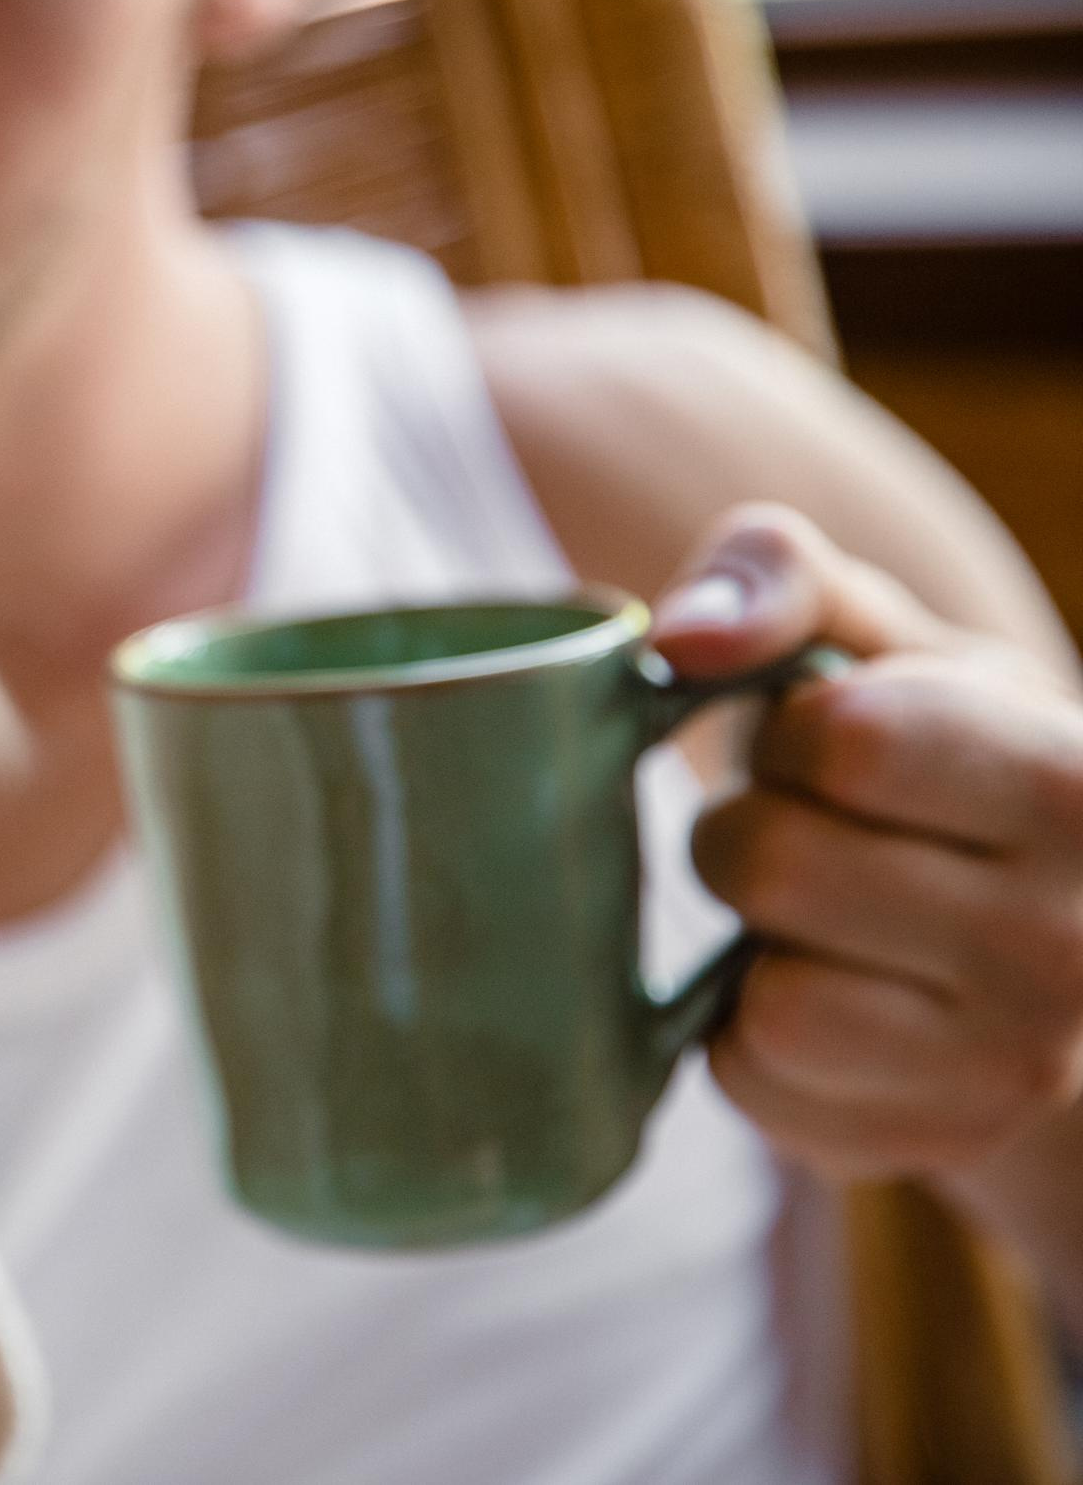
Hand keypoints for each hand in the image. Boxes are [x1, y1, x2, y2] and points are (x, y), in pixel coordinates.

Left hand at [651, 504, 1082, 1184]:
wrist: (1033, 928)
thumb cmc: (927, 751)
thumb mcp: (880, 635)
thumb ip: (777, 579)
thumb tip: (677, 637)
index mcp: (1073, 782)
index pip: (838, 738)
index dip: (792, 730)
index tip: (834, 745)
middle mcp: (1073, 942)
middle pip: (774, 867)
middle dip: (750, 832)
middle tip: (812, 836)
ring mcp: (1015, 1065)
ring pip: (769, 997)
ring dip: (751, 941)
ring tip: (814, 919)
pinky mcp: (934, 1141)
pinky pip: (753, 1081)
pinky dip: (743, 1031)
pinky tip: (816, 992)